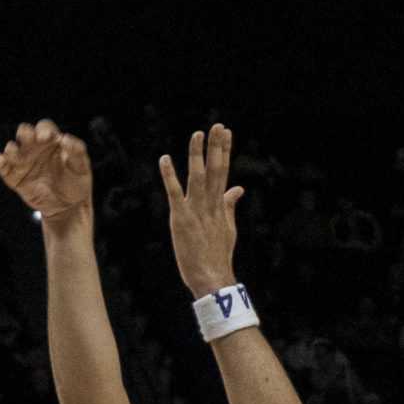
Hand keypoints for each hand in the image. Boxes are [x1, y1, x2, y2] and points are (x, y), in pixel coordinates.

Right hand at [0, 118, 92, 225]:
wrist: (68, 207)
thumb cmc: (75, 183)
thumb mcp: (81, 168)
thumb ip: (77, 152)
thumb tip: (67, 140)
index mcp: (51, 141)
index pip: (44, 128)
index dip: (44, 130)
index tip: (47, 137)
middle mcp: (34, 148)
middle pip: (25, 133)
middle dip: (25, 133)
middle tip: (31, 139)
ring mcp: (23, 162)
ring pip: (11, 148)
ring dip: (11, 148)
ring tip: (14, 152)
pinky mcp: (13, 177)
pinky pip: (1, 166)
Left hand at [159, 124, 244, 299]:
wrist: (212, 278)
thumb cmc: (218, 256)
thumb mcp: (228, 228)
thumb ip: (230, 205)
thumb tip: (238, 188)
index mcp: (219, 206)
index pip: (223, 172)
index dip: (224, 151)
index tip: (226, 132)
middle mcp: (210, 205)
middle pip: (215, 170)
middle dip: (216, 147)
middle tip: (218, 125)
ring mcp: (196, 211)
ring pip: (198, 177)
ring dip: (197, 155)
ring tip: (198, 134)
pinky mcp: (181, 219)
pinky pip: (174, 193)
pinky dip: (169, 175)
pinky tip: (165, 159)